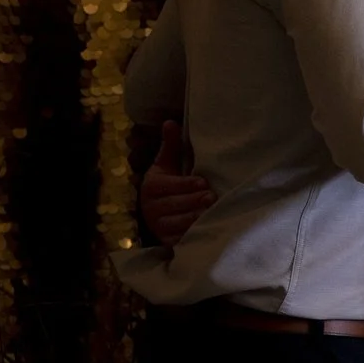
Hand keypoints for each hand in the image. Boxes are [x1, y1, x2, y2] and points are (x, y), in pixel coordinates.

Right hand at [139, 120, 214, 246]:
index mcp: (152, 186)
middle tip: (211, 198)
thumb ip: (171, 146)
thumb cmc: (166, 185)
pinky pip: (182, 239)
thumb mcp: (166, 165)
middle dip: (195, 201)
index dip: (188, 185)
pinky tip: (208, 229)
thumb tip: (171, 121)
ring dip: (197, 218)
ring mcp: (159, 226)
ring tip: (211, 212)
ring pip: (181, 223)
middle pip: (177, 205)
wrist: (155, 212)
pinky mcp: (168, 241)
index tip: (203, 183)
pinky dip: (194, 235)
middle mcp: (152, 208)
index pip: (172, 186)